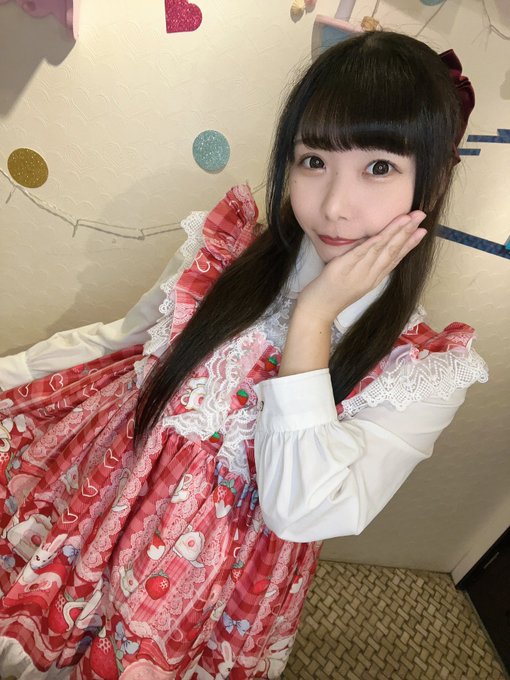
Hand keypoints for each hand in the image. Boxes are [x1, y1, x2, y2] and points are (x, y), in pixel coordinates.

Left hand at [296, 211, 426, 324]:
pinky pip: (361, 253)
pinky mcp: (343, 268)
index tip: (423, 231)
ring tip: (408, 219)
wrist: (318, 310)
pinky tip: (383, 233)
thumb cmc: (333, 294)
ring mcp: (358, 273)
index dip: (410, 244)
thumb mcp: (355, 281)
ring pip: (381, 249)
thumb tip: (374, 249)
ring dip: (396, 233)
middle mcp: (370, 275)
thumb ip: (366, 267)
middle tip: (421, 216)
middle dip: (408, 232)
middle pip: (393, 251)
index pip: (396, 258)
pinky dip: (373, 242)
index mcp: (374, 278)